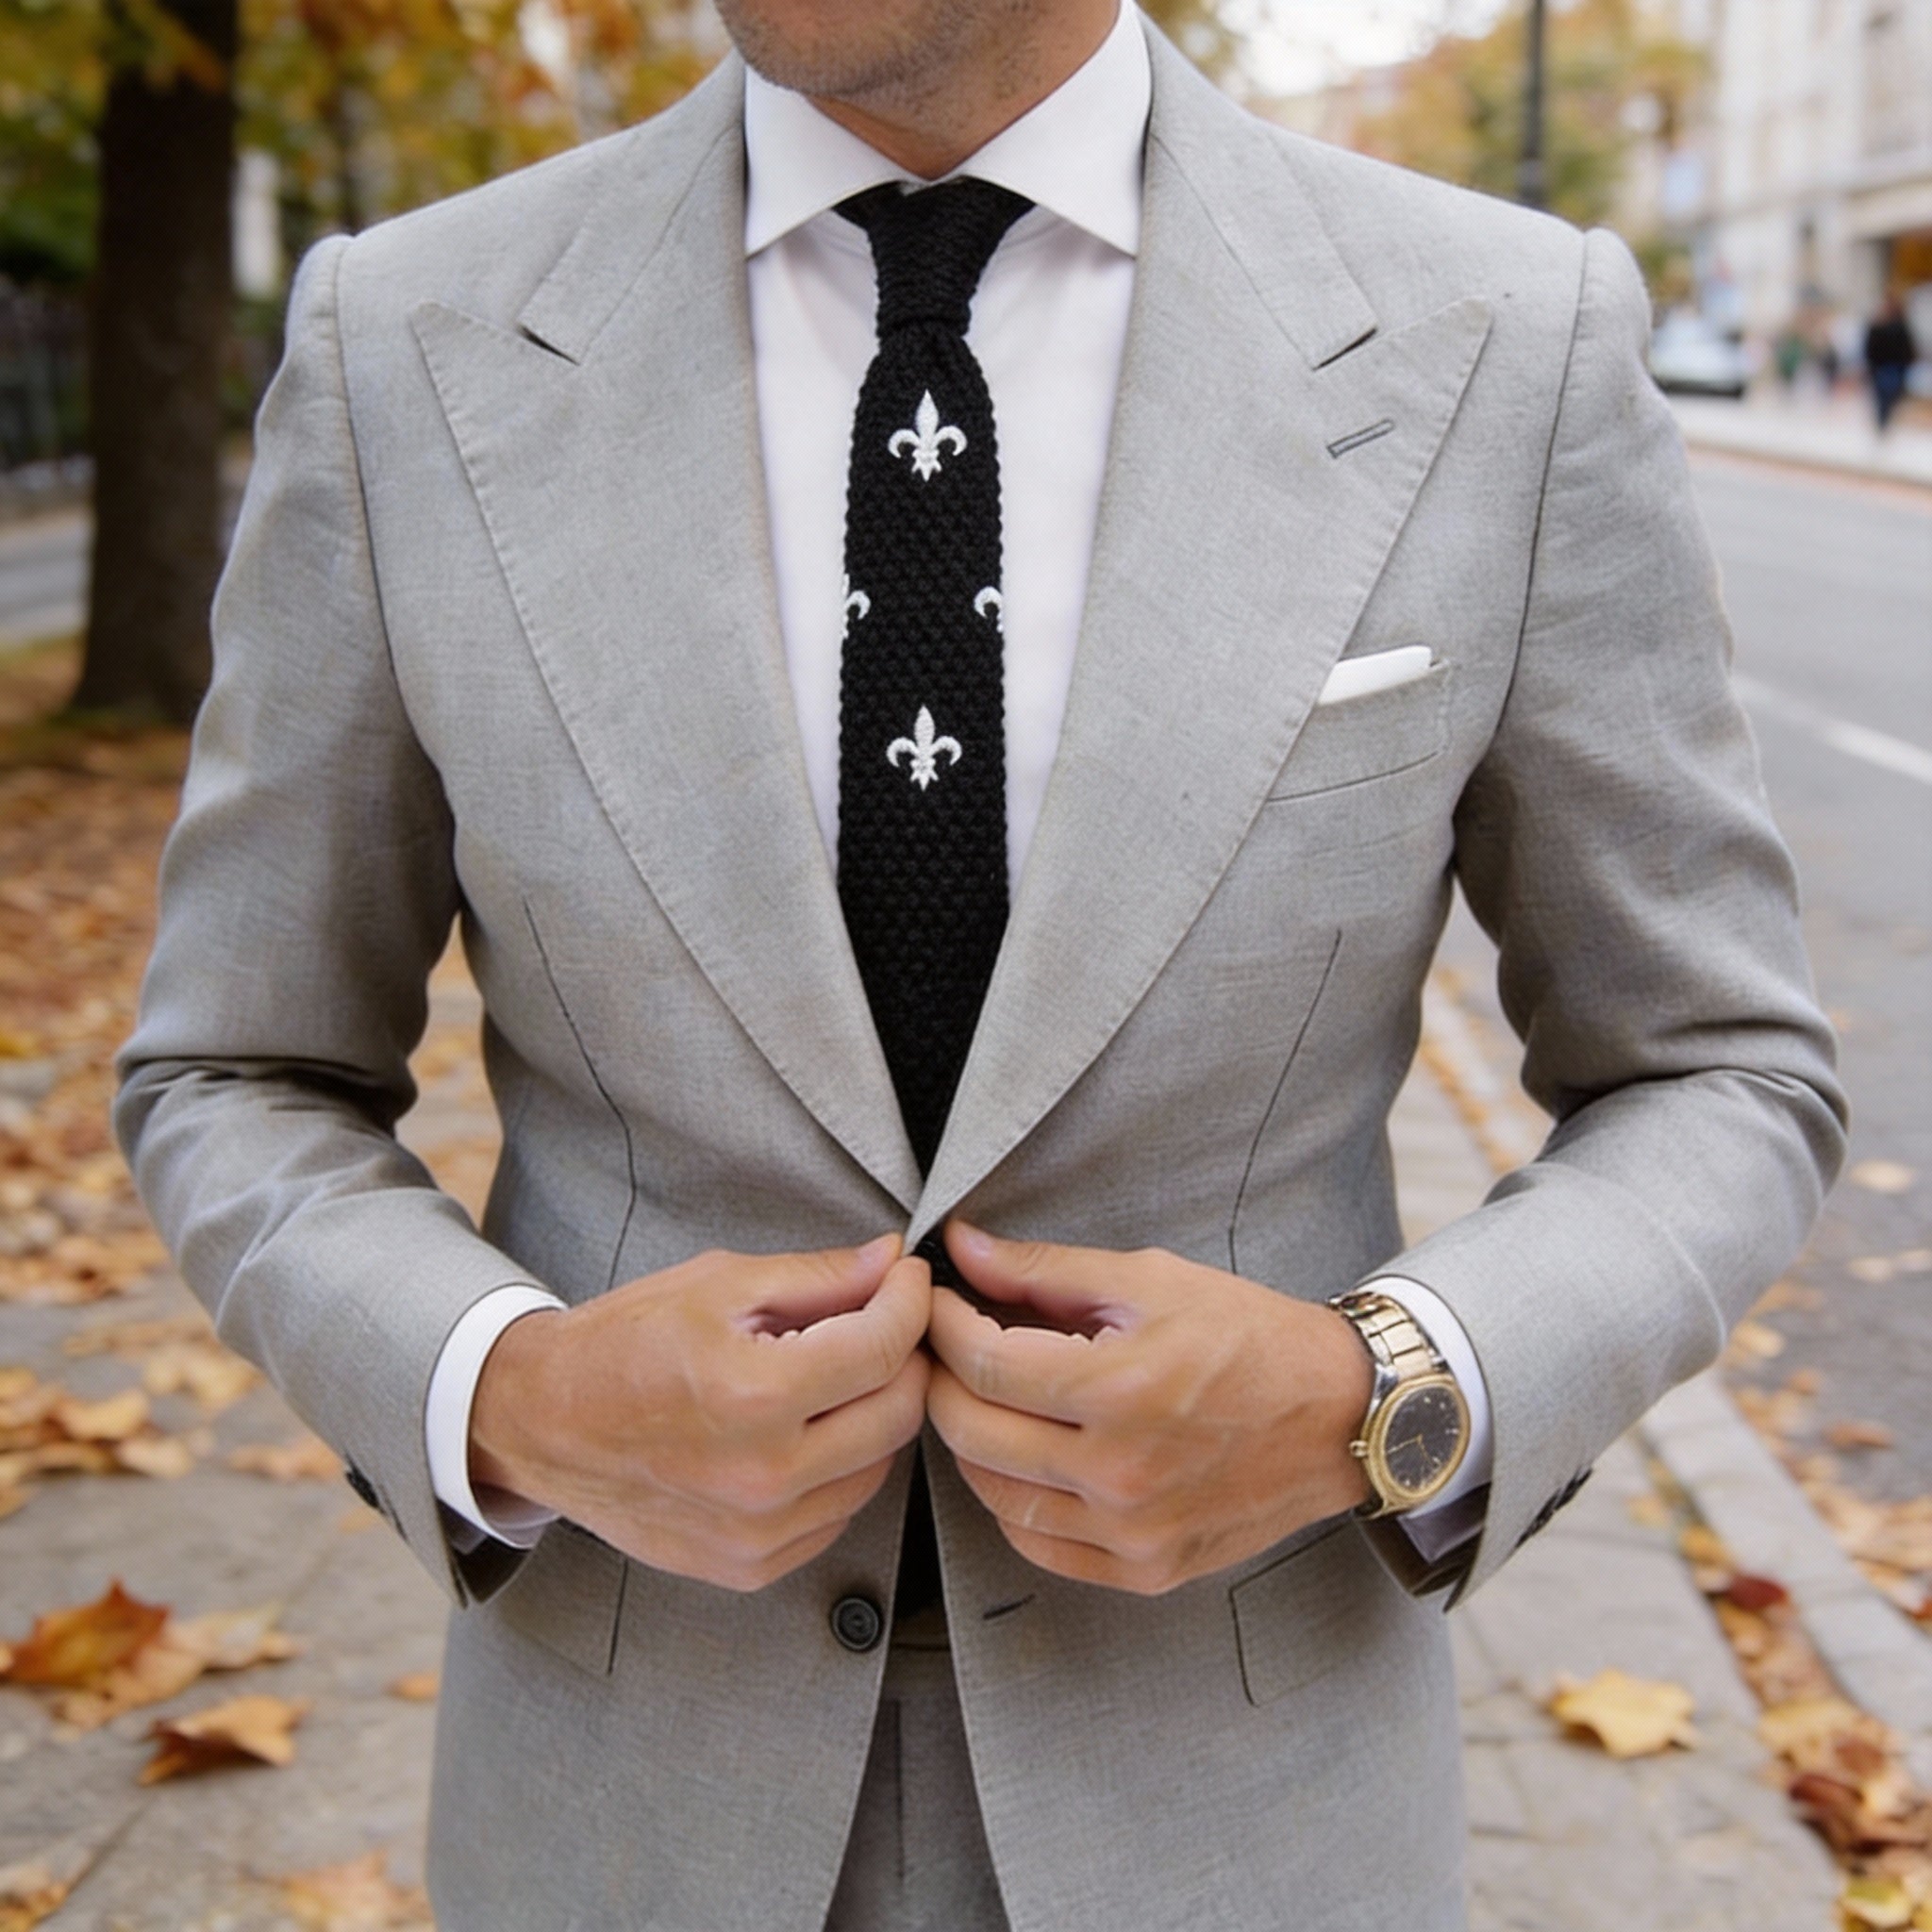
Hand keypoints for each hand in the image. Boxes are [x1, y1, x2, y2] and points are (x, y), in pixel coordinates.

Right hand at [469, 1236, 931, 1591]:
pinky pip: (837, 1514)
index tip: (905, 1279)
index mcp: (754, 1394)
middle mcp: (763, 1475)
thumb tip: (889, 1262)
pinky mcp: (750, 1565)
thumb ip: (817, 1277)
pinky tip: (803, 1431)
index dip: (909, 1301)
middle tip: (881, 1322)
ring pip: (877, 1467)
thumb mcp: (718, 1284)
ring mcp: (758, 1532)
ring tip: (833, 1376)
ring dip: (873, 1414)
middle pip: (897, 1413)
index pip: (883, 1347)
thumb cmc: (623, 1343)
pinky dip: (839, 1468)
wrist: (543, 1421)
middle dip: (903, 1356)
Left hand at [924, 1223, 1373, 1594]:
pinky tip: (1024, 1458)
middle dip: (941, 1380)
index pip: (982, 1363)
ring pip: (994, 1495)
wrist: (1341, 1415)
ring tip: (984, 1397)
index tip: (936, 1302)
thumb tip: (962, 1247)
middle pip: (972, 1433)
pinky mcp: (1146, 1569)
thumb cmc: (1251, 1337)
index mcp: (1120, 1389)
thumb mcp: (1150, 1279)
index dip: (942, 1325)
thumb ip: (1044, 1269)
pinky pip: (1038, 1546)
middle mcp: (1119, 1472)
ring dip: (971, 1441)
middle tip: (946, 1347)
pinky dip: (1012, 1502)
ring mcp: (1131, 1532)